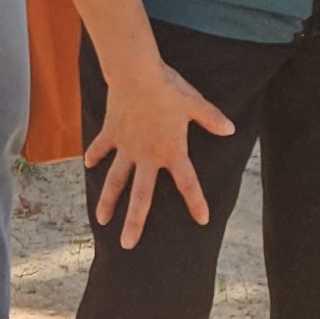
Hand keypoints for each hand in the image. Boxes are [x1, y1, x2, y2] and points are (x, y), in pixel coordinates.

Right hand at [85, 64, 231, 250]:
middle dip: (134, 222)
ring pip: (115, 180)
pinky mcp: (111, 133)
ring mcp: (126, 147)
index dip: (196, 202)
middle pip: (140, 196)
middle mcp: (147, 156)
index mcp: (171, 151)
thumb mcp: (195, 104)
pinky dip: (95, 155)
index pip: (188, 182)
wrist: (136, 74)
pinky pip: (101, 148)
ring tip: (102, 220)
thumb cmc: (169, 88)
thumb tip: (230, 129)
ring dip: (108, 200)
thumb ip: (211, 119)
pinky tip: (89, 165)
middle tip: (127, 245)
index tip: (202, 220)